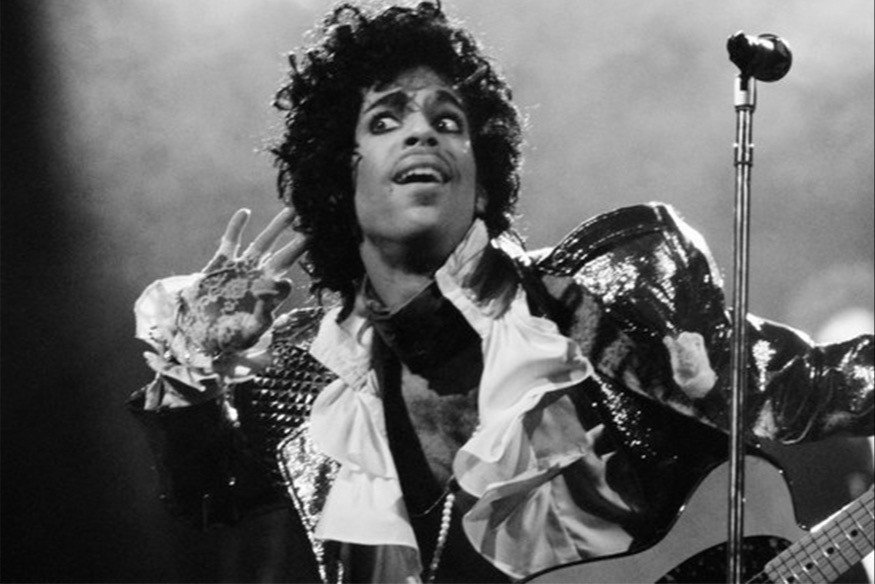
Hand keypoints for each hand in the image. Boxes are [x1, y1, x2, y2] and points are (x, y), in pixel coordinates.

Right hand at [176, 207, 307, 357]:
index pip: (282, 286)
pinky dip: (236, 228)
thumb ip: (261, 319)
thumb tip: (272, 296)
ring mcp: (242, 268)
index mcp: (267, 298)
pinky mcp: (221, 262)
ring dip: (276, 228)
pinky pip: (231, 242)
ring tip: (292, 211)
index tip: (279, 284)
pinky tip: (245, 213)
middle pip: (283, 258)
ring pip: (263, 244)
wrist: (197, 330)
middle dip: (297, 245)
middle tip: (313, 229)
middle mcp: (259, 279)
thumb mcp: (245, 335)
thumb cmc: (226, 337)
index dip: (282, 284)